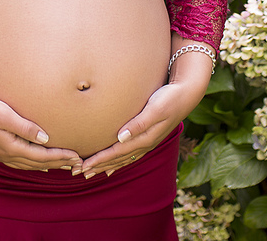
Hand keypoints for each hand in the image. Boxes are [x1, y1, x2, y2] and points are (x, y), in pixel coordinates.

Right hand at [0, 80, 82, 171]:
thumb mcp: (5, 115)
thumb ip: (26, 128)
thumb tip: (45, 139)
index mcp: (10, 148)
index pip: (42, 156)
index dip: (60, 156)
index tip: (77, 156)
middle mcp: (6, 155)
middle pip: (38, 163)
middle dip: (58, 164)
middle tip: (77, 165)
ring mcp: (0, 155)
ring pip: (29, 165)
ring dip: (47, 165)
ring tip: (62, 165)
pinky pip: (20, 162)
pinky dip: (33, 163)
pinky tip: (37, 162)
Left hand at [78, 82, 193, 177]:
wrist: (187, 94)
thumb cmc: (170, 98)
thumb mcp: (155, 108)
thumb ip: (139, 123)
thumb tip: (121, 137)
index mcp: (145, 138)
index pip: (117, 152)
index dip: (99, 159)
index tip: (84, 166)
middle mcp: (145, 143)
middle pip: (118, 158)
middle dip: (99, 166)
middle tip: (79, 172)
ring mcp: (147, 142)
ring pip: (123, 158)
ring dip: (107, 165)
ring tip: (92, 172)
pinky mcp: (148, 137)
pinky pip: (130, 154)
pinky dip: (119, 161)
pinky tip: (112, 165)